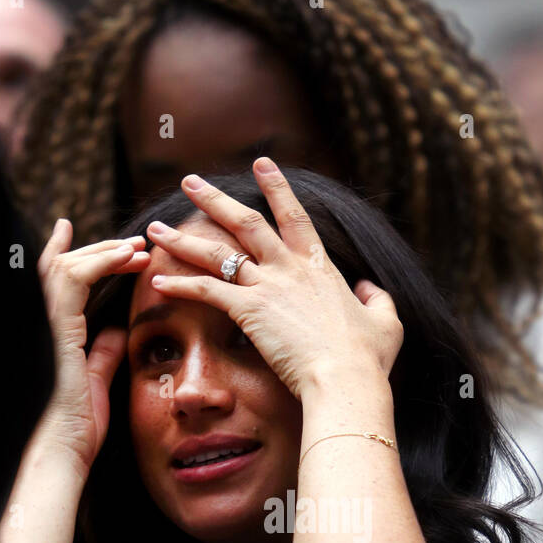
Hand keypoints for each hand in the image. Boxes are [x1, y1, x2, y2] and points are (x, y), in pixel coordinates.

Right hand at [35, 220, 149, 476]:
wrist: (65, 450)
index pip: (60, 282)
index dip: (77, 255)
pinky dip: (102, 262)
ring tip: (138, 247)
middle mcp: (43, 324)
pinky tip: (128, 257)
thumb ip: (104, 352)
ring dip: (105, 251)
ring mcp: (45, 324)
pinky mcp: (57, 329)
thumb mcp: (97, 380)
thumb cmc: (77, 427)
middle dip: (102, 250)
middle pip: (64, 267)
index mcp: (53, 334)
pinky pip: (76, 280)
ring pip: (68, 266)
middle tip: (137, 244)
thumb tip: (119, 330)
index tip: (105, 242)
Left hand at [145, 159, 403, 399]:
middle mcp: (290, 267)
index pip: (294, 216)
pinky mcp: (249, 311)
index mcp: (321, 266)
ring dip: (182, 238)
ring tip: (154, 228)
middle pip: (245, 221)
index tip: (261, 164)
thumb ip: (378, 299)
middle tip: (190, 181)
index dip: (277, 188)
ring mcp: (268, 286)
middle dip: (214, 199)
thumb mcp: (387, 322)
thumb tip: (371, 288)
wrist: (346, 378)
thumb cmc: (368, 357)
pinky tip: (156, 280)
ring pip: (217, 252)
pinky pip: (205, 291)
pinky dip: (179, 284)